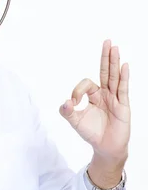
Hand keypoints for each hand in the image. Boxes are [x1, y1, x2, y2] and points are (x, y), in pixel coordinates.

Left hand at [59, 40, 129, 163]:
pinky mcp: (123, 106)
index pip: (87, 84)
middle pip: (105, 71)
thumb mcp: (75, 122)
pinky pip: (123, 89)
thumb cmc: (91, 133)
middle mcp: (105, 94)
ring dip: (114, 62)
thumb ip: (67, 112)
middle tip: (107, 41)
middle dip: (105, 57)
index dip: (78, 90)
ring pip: (114, 77)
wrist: (105, 147)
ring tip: (115, 47)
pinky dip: (123, 77)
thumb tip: (65, 102)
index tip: (73, 102)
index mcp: (94, 96)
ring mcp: (115, 99)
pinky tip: (124, 65)